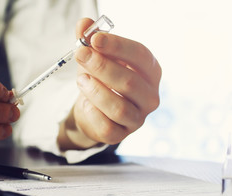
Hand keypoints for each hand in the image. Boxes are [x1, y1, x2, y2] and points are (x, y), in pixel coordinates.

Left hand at [57, 18, 160, 149]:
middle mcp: (150, 96)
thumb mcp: (96, 56)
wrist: (94, 111)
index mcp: (150, 71)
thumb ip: (90, 40)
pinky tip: (86, 104)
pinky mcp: (122, 135)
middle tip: (80, 55)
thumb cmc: (102, 80)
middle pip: (130, 82)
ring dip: (95, 91)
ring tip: (81, 80)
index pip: (141, 56)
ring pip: (119, 108)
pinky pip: (108, 126)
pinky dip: (93, 113)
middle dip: (102, 66)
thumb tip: (84, 25)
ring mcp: (138, 118)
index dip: (118, 46)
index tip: (95, 39)